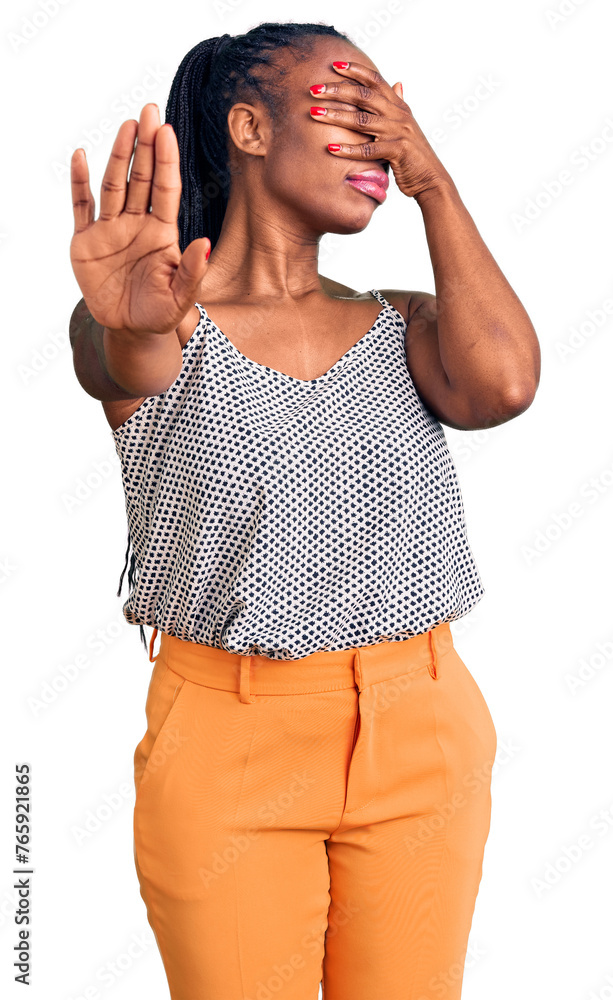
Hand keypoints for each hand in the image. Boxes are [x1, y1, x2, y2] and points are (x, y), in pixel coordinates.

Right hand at [69, 103, 210, 335]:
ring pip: (114, 185)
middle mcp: (136, 223)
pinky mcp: (86, 241)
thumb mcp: (180, 297)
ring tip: (126, 125)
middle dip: (145, 145)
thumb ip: (192, 271)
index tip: (168, 131)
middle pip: (141, 177)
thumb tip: (205, 244)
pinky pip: (82, 206)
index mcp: (162, 232)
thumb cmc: (160, 313)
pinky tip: (81, 156)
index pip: (165, 189)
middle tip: (149, 111)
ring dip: (118, 156)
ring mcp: (111, 229)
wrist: (130, 330)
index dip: (166, 161)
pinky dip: (80, 182)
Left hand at [308, 59, 453, 201]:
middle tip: (314, 89)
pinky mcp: (397, 151)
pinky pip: (368, 149)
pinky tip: (331, 148)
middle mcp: (398, 115)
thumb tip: (398, 82)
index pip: (375, 80)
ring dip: (336, 115)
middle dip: (336, 90)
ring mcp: (398, 131)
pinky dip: (349, 149)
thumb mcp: (406, 126)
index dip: (355, 70)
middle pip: (364, 95)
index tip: (334, 64)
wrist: (432, 179)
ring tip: (313, 113)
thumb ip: (398, 104)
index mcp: (399, 106)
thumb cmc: (413, 155)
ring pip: (362, 119)